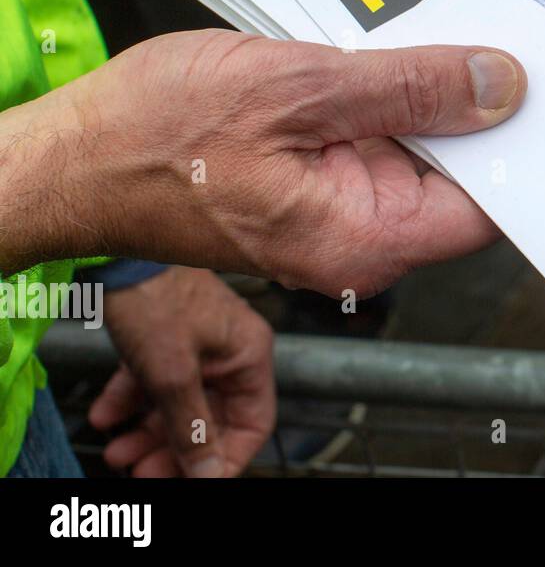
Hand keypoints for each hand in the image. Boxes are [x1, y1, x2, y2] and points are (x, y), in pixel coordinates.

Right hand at [0, 30, 525, 296]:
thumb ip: (408, 89)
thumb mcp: (298, 88)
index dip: (525, 146)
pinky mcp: (317, 175)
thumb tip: (502, 85)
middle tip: (509, 29)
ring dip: (429, 86)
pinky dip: (387, 87)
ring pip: (418, 143)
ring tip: (451, 18)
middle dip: (480, 103)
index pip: (490, 205)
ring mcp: (340, 205)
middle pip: (461, 170)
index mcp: (368, 236)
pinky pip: (375, 130)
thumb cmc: (158, 135)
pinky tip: (393, 36)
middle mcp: (364, 233)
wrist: (73, 153)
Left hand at [90, 266, 274, 477]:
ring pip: (181, 404)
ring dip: (149, 432)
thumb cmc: (155, 296)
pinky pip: (157, 382)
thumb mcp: (172, 373)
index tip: (194, 480)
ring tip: (118, 450)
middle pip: (211, 419)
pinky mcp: (169, 336)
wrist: (115, 250)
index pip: (253, 424)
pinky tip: (107, 414)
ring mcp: (199, 343)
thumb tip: (207, 471)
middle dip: (175, 450)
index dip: (225, 458)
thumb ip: (191, 427)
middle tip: (142, 472)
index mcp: (249, 354)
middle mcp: (230, 351)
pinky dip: (133, 401)